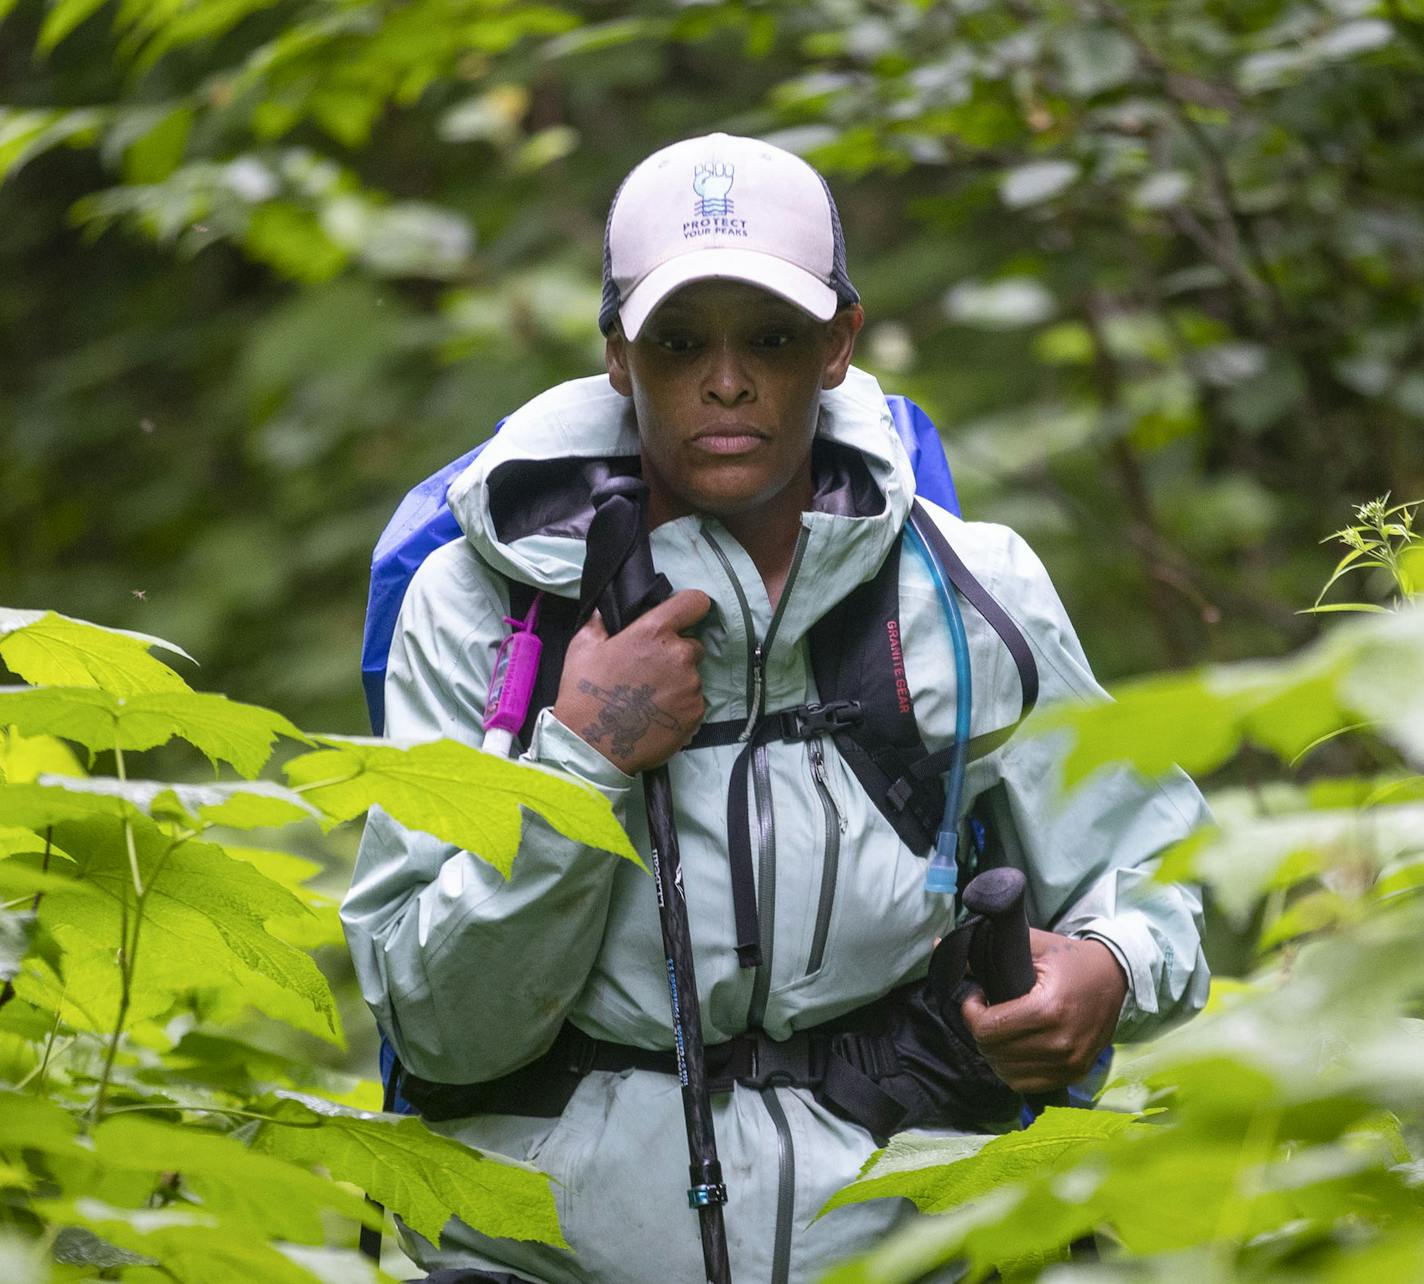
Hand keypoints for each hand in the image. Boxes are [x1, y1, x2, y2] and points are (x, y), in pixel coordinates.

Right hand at [552, 590, 711, 775]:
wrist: (592, 746)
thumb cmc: (584, 694)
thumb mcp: (582, 648)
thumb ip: (599, 623)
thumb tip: (605, 611)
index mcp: (654, 632)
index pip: (694, 602)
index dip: (690, 607)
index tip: (683, 616)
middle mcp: (679, 655)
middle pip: (693, 645)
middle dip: (676, 654)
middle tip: (651, 671)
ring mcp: (691, 686)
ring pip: (692, 676)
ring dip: (677, 682)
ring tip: (649, 698)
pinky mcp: (696, 713)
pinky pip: (694, 702)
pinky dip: (680, 706)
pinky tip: (656, 714)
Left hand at [960, 928, 1126, 1093]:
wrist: (1116, 977)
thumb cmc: (1068, 958)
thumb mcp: (1030, 944)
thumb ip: (984, 950)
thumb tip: (939, 943)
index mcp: (1048, 1009)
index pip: (988, 1030)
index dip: (970, 1012)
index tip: (976, 995)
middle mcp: (1060, 1043)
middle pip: (993, 1052)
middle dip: (980, 1030)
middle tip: (986, 1009)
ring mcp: (1070, 1064)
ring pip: (1006, 1073)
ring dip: (993, 1052)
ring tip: (998, 1027)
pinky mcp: (1074, 1074)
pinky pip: (1026, 1084)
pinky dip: (1011, 1068)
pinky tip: (1012, 1046)